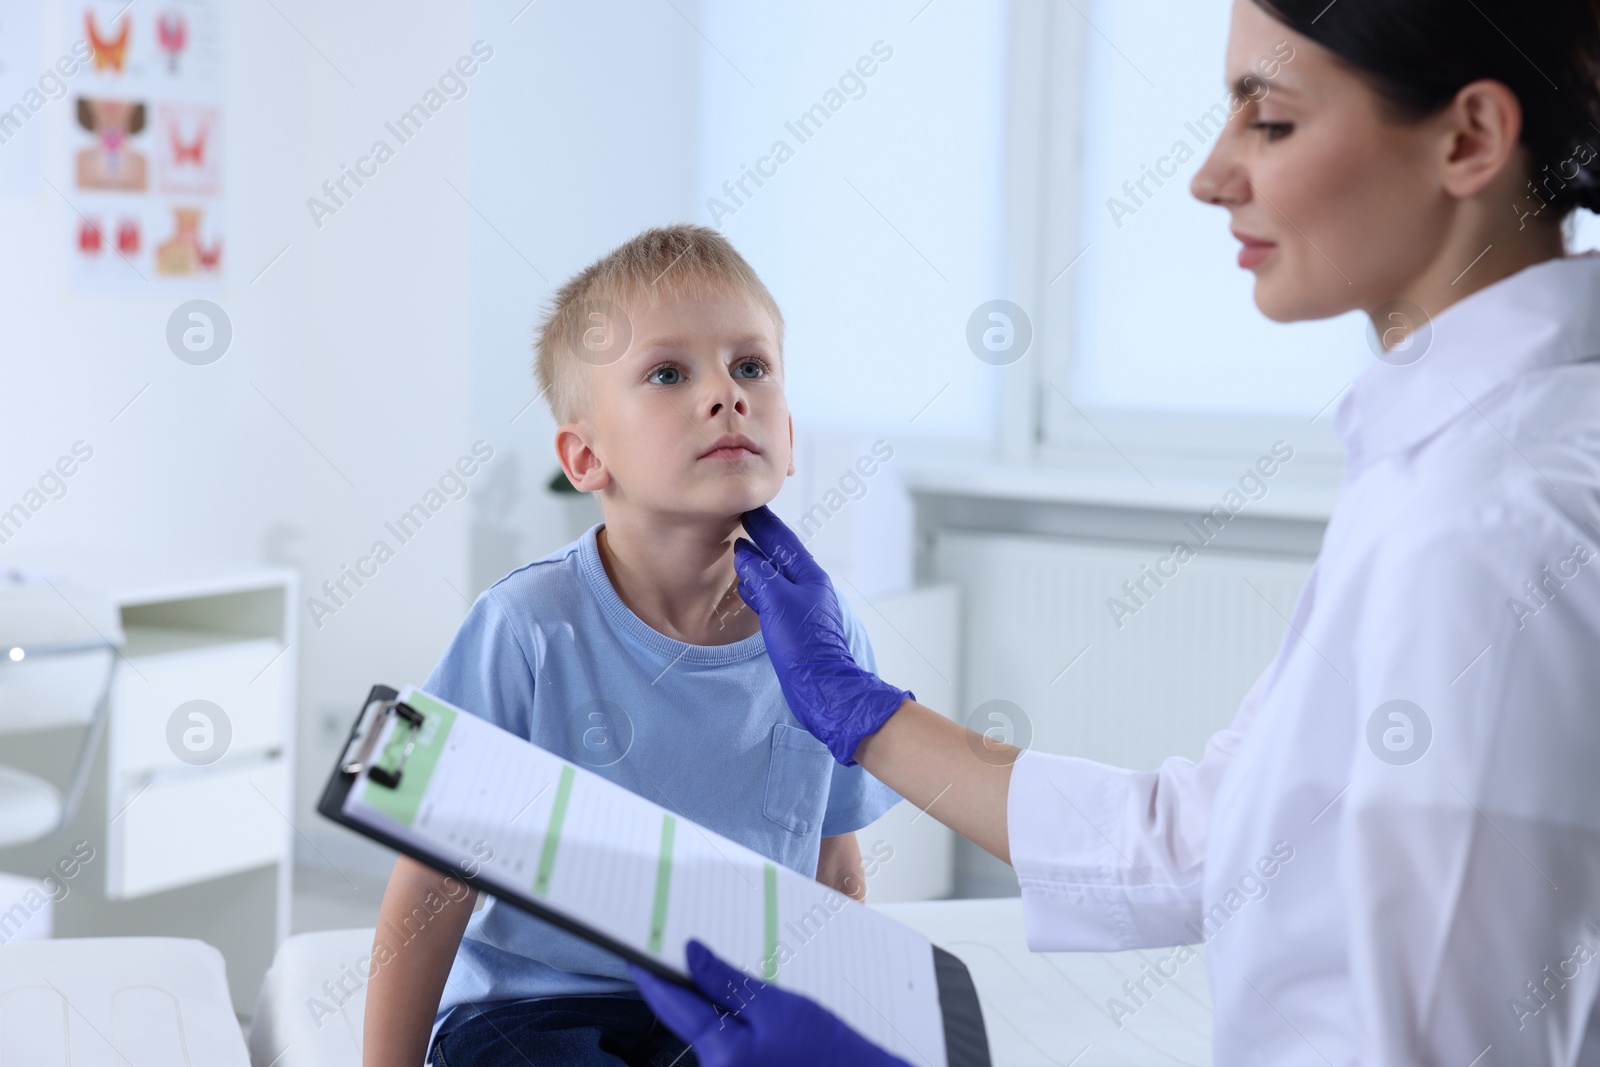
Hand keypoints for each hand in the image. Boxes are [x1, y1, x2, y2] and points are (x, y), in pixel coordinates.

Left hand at [630, 940, 910, 1066]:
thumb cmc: (831, 1052)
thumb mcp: (779, 1007)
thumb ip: (729, 982)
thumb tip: (691, 955)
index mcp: (720, 1054)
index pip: (671, 1005)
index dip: (650, 976)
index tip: (633, 952)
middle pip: (689, 1019)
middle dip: (690, 986)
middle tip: (689, 948)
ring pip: (710, 1029)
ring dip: (716, 1001)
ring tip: (739, 973)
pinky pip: (729, 1042)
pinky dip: (734, 1018)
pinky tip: (755, 1002)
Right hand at [732, 506, 911, 764]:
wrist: (824, 689)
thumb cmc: (804, 646)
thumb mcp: (778, 604)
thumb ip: (760, 575)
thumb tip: (744, 552)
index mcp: (809, 576)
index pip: (783, 539)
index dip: (763, 521)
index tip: (747, 504)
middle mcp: (808, 588)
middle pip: (780, 555)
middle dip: (760, 538)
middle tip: (740, 519)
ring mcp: (801, 607)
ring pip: (775, 576)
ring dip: (758, 562)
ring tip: (740, 547)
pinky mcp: (793, 626)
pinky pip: (773, 598)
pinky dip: (758, 588)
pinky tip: (746, 588)